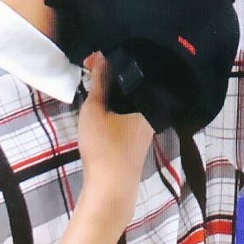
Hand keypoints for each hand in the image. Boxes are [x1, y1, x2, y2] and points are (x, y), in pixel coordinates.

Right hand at [79, 52, 153, 207]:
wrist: (111, 187)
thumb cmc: (102, 146)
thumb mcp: (94, 110)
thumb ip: (99, 81)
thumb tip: (100, 56)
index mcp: (147, 99)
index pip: (133, 68)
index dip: (111, 60)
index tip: (90, 59)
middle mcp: (153, 109)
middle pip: (134, 82)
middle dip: (113, 73)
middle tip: (90, 67)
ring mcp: (148, 122)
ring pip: (132, 97)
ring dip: (114, 88)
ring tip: (94, 80)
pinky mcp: (141, 134)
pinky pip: (132, 109)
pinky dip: (118, 102)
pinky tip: (105, 101)